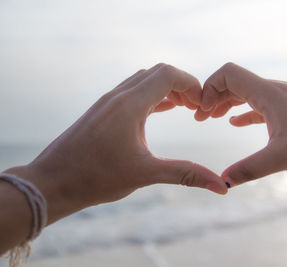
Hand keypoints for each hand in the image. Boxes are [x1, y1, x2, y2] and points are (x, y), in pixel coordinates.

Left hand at [5, 63, 226, 224]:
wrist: (52, 182)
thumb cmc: (96, 178)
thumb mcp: (146, 174)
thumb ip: (186, 174)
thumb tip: (221, 187)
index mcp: (129, 104)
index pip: (168, 74)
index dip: (192, 84)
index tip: (202, 106)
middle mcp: (118, 96)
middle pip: (158, 73)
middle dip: (182, 85)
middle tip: (196, 108)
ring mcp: (108, 101)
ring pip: (144, 81)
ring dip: (166, 89)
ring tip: (183, 109)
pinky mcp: (102, 110)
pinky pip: (133, 91)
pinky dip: (152, 96)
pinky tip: (160, 111)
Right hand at [196, 63, 286, 186]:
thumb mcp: (282, 157)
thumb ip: (249, 169)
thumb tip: (222, 181)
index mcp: (269, 93)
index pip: (229, 74)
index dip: (209, 88)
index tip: (202, 112)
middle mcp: (276, 90)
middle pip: (235, 82)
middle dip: (213, 97)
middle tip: (200, 118)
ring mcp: (285, 99)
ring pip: (248, 93)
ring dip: (227, 103)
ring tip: (212, 118)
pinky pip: (260, 105)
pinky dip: (244, 111)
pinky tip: (235, 122)